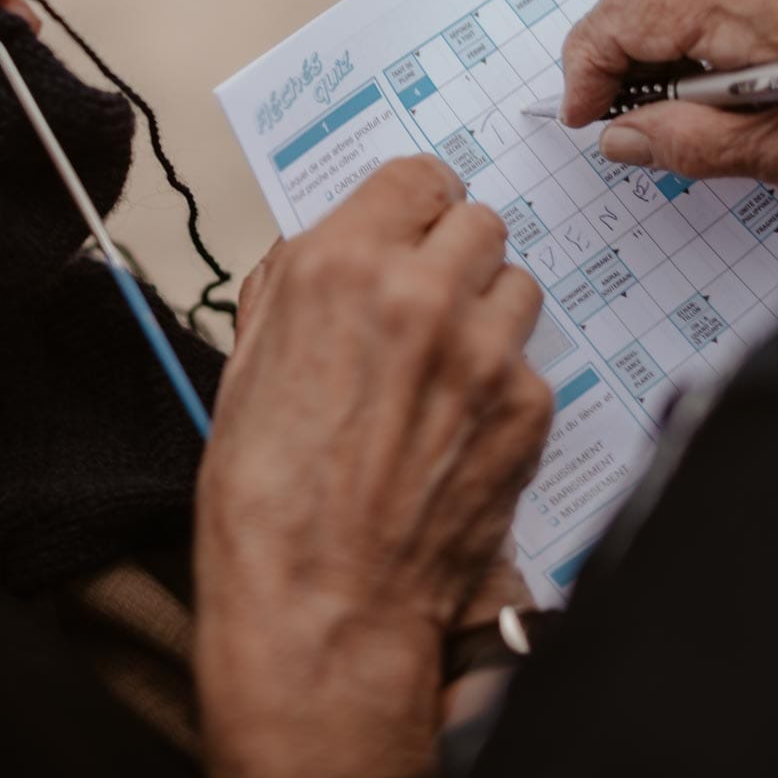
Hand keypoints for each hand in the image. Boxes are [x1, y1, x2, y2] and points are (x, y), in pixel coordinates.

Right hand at [195, 157, 553, 777]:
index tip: (411, 223)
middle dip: (452, 252)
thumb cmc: (268, 498)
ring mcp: (485, 352)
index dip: (411, 204)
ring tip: (447, 363)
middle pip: (478, 221)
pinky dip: (502, 383)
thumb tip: (322, 248)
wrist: (322, 601)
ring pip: (518, 284)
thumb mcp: (245, 361)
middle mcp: (422, 294)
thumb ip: (291, 285)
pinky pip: (532, 363)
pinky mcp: (527, 410)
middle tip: (427, 298)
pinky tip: (457, 425)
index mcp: (339, 266)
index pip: (415, 176)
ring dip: (487, 309)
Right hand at [561, 0, 777, 195]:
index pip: (627, 11)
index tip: (584, 117)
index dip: (588, 66)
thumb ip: (688, 142)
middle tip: (605, 111)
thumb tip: (618, 136)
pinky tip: (685, 84)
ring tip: (643, 103)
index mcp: (750, 7)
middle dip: (601, 48)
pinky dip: (668, 35)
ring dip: (633, 42)